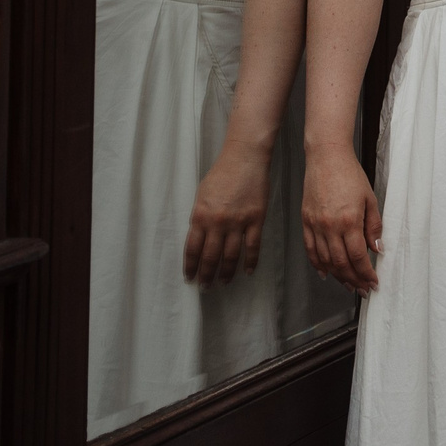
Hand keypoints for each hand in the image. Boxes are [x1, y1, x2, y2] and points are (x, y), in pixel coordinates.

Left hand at [184, 142, 270, 286]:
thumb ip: (199, 217)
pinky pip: (253, 246)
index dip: (190, 266)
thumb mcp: (202, 195)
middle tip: (205, 286)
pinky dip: (251, 261)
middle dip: (206, 274)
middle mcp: (217, 223)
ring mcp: (238, 223)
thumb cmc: (221, 174)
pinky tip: (248, 271)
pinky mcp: (256, 220)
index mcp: (200, 216)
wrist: (244, 159)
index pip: (192, 249)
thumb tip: (199, 238)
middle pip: (210, 256)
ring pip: (231, 256)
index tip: (190, 278)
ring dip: (226, 272)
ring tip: (223, 283)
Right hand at [302, 145, 383, 294]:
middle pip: (341, 263)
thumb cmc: (350, 175)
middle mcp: (330, 226)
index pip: (358, 256)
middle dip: (353, 279)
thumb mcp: (370, 199)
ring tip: (348, 284)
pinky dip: (317, 264)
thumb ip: (373, 226)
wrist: (326, 158)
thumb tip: (377, 249)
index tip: (372, 283)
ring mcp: (315, 225)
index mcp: (349, 220)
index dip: (366, 273)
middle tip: (362, 289)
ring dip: (337, 276)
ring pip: (325, 260)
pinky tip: (325, 273)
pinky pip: (310, 249)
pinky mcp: (305, 221)